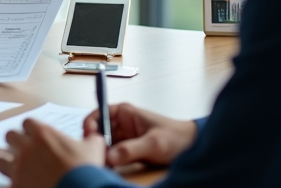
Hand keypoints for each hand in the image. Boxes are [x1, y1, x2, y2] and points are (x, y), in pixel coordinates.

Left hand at [0, 118, 105, 187]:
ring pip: (1, 160)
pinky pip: (6, 182)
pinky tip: (22, 184)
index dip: (31, 129)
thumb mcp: (94, 148)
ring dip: (8, 163)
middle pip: (9, 136)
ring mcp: (19, 168)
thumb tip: (94, 137)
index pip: (27, 122)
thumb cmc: (85, 171)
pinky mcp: (16, 186)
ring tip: (17, 169)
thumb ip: (91, 138)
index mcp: (43, 134)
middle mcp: (26, 148)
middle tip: (25, 151)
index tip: (37, 136)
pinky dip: (13, 183)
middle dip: (16, 142)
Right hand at [82, 103, 197, 167]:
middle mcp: (121, 124)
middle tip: (95, 156)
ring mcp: (124, 138)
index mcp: (125, 113)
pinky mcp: (128, 151)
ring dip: (101, 154)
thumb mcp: (154, 143)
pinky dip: (109, 162)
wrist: (192, 148)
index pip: (98, 114)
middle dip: (94, 144)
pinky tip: (110, 168)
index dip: (90, 125)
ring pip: (104, 146)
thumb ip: (131, 149)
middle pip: (98, 132)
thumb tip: (109, 157)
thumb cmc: (177, 137)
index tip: (88, 138)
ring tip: (102, 164)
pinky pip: (113, 156)